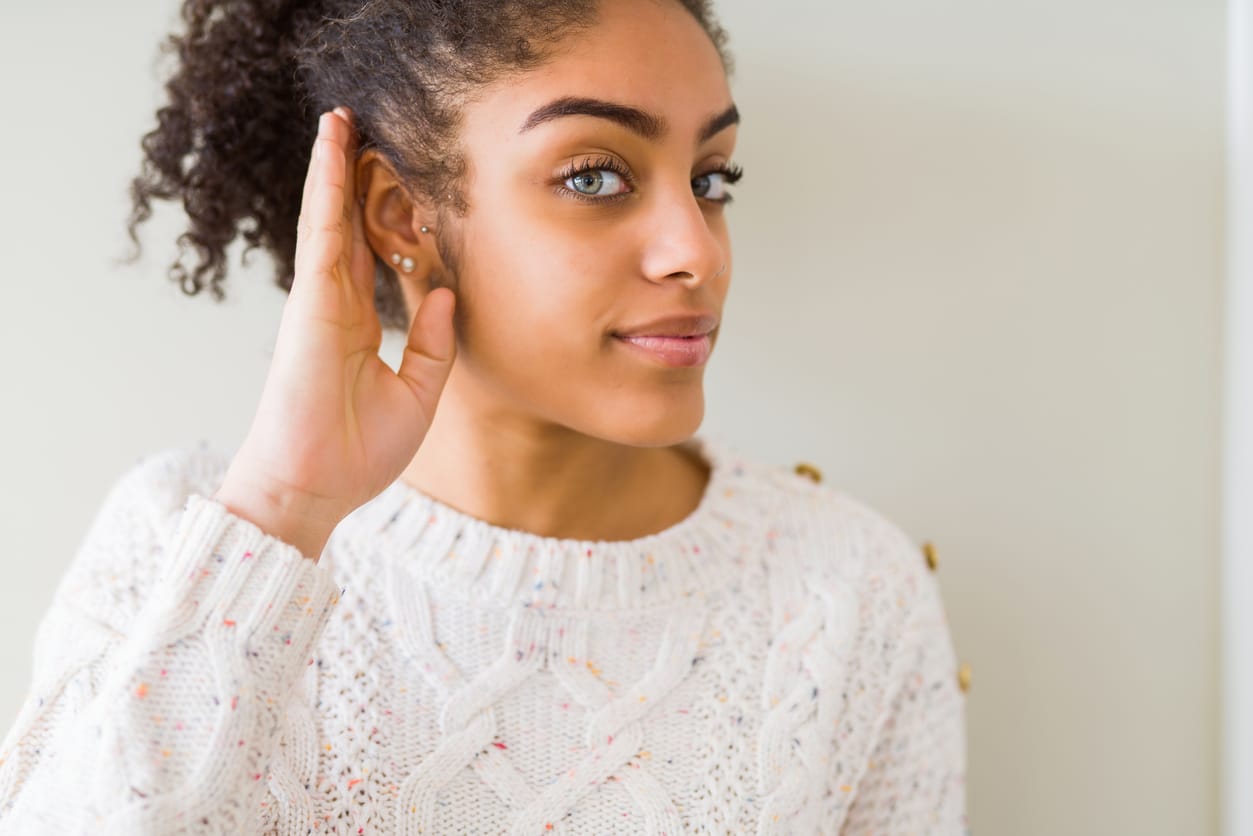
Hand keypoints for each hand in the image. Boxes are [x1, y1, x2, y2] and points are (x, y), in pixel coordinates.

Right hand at [213, 107, 456, 559]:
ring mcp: (319, 301)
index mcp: (357, 328)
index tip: (394, 185)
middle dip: (351, 179)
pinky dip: (325, 186)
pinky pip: (322, 231)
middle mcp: (335, 307)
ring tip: (341, 119)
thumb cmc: (357, 454)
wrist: (314, 488)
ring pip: (330, 217)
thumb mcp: (418, 395)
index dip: (379, 219)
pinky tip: (331, 147)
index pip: (371, 260)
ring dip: (333, 167)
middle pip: (346, 228)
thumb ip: (434, 344)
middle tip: (361, 130)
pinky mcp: (310, 301)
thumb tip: (448, 294)